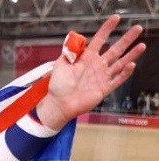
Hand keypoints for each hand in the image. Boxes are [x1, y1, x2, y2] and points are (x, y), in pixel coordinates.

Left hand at [36, 15, 145, 130]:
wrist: (59, 104)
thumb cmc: (58, 85)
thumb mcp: (60, 65)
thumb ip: (68, 53)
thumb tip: (73, 40)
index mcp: (86, 58)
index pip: (99, 40)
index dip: (107, 29)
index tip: (116, 18)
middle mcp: (96, 66)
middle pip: (115, 50)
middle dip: (126, 39)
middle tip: (138, 28)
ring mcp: (102, 77)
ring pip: (120, 63)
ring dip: (131, 54)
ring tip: (141, 45)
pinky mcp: (104, 88)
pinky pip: (117, 80)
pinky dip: (125, 73)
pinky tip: (131, 64)